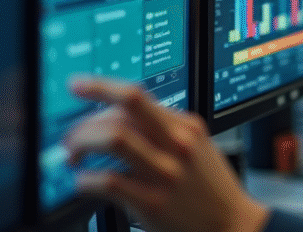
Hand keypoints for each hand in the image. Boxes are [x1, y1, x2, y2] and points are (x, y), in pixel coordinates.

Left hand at [63, 77, 268, 231]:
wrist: (231, 222)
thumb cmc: (209, 187)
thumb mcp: (197, 147)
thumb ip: (165, 131)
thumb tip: (120, 120)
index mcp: (187, 126)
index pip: (136, 96)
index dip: (101, 88)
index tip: (79, 85)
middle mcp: (177, 143)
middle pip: (122, 112)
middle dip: (85, 123)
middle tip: (71, 138)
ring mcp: (166, 172)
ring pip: (115, 139)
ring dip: (83, 143)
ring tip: (73, 156)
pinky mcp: (153, 202)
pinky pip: (109, 182)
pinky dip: (86, 180)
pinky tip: (85, 183)